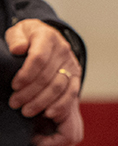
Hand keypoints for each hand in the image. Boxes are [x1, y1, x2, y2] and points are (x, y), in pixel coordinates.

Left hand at [5, 19, 83, 145]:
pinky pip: (72, 93)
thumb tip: (18, 49)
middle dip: (29, 93)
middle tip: (14, 103)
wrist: (47, 38)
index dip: (26, 75)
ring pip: (59, 87)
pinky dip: (61, 105)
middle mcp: (63, 49)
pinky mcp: (76, 75)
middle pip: (47, 76)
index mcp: (47, 37)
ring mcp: (71, 63)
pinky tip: (48, 113)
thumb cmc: (28, 37)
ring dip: (41, 102)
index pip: (38, 58)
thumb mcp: (19, 32)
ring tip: (26, 111)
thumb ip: (16, 38)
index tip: (14, 86)